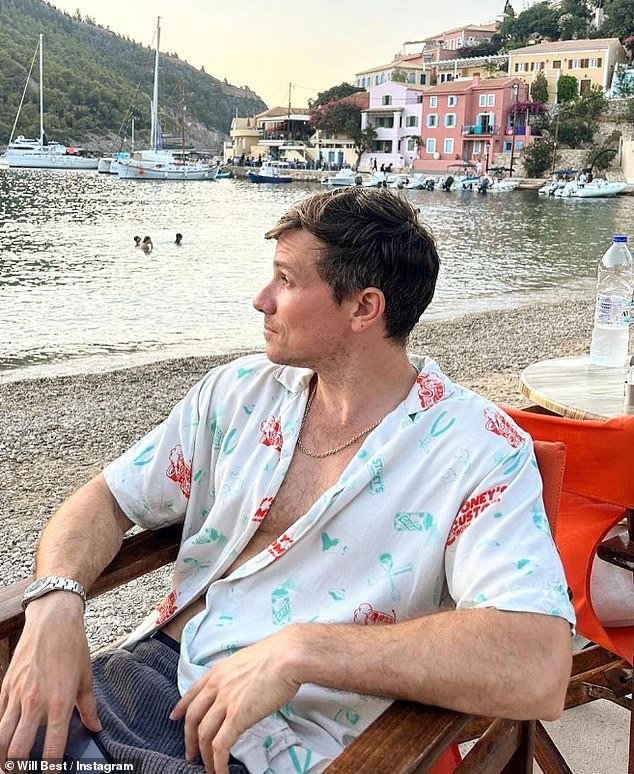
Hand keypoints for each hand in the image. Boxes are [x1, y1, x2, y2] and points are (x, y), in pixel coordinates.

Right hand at [0, 594, 100, 763]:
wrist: (53, 619)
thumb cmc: (72, 646)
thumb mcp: (87, 676)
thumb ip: (89, 706)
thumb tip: (95, 727)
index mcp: (60, 703)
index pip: (51, 750)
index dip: (50, 770)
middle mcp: (35, 703)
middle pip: (18, 751)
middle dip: (19, 771)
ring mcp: (17, 695)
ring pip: (1, 738)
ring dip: (2, 758)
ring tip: (7, 768)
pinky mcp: (6, 687)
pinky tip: (3, 741)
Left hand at [170, 628, 301, 773]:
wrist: (288, 656)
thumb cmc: (277, 655)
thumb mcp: (247, 660)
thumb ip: (237, 675)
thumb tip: (242, 685)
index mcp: (218, 671)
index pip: (192, 692)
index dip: (181, 708)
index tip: (175, 717)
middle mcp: (217, 686)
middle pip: (193, 717)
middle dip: (189, 739)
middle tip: (190, 753)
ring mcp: (225, 702)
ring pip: (204, 734)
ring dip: (204, 755)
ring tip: (207, 767)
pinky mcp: (238, 717)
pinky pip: (221, 745)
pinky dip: (218, 762)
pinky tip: (220, 771)